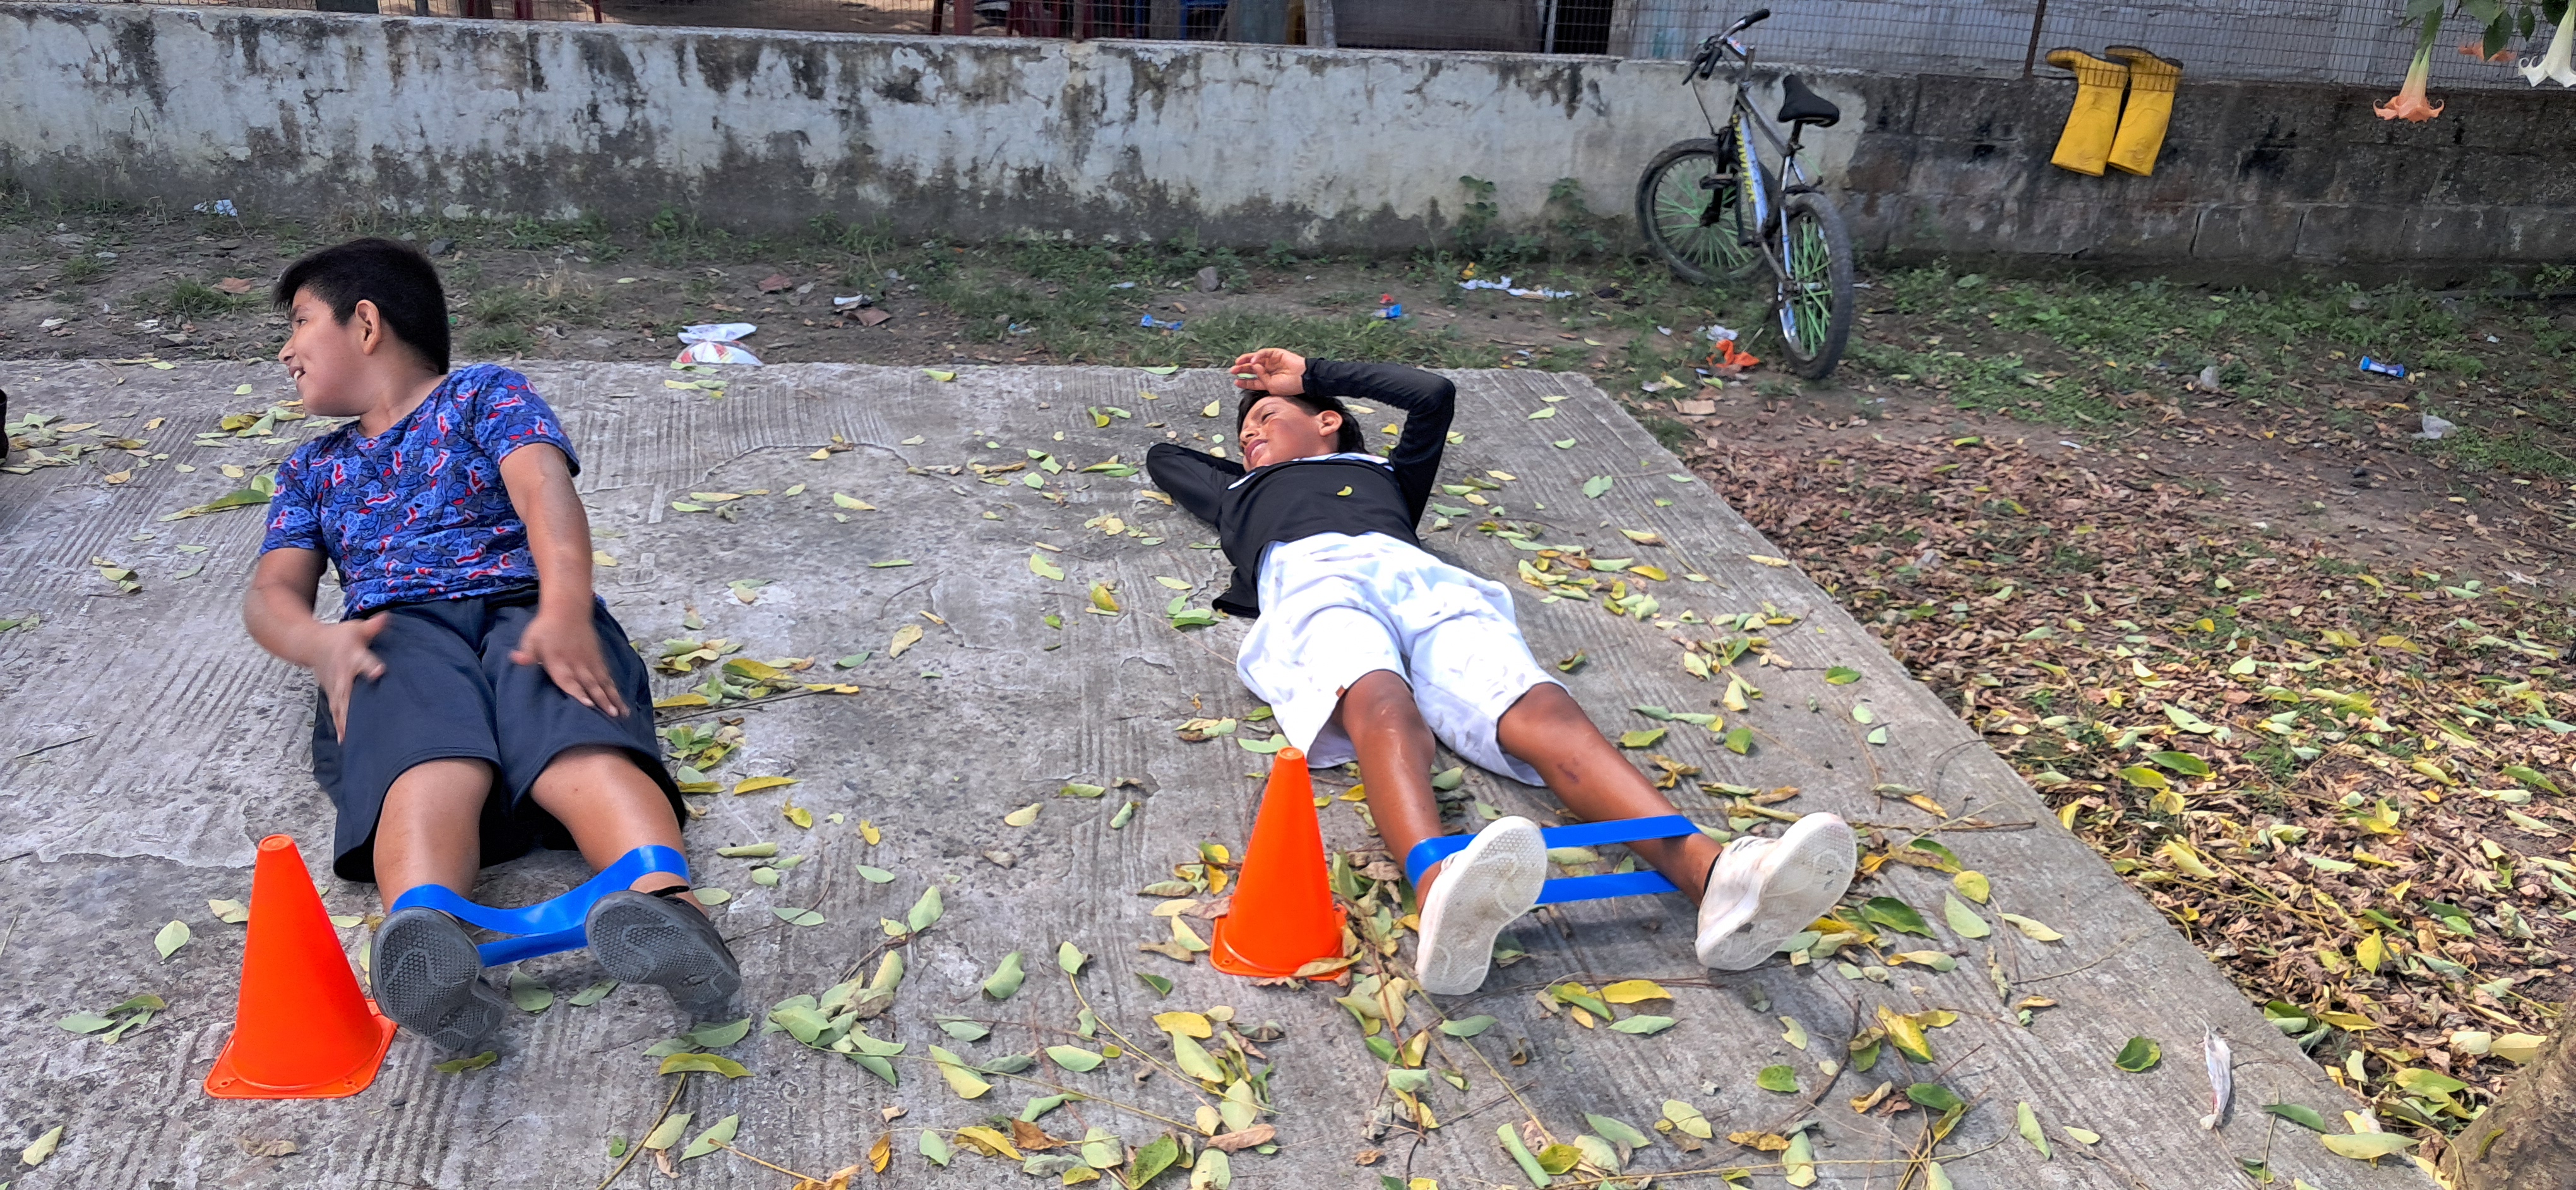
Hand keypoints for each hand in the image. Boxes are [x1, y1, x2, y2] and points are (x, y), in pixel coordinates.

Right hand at [317, 616, 389, 741]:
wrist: (310, 644)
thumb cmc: (339, 638)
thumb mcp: (355, 628)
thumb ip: (373, 626)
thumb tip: (387, 617)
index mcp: (351, 656)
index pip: (363, 661)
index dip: (370, 667)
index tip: (379, 672)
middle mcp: (342, 675)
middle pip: (349, 691)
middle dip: (355, 705)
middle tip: (362, 722)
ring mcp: (335, 688)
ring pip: (341, 707)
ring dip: (347, 723)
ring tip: (354, 740)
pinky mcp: (333, 696)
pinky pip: (337, 713)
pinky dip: (341, 727)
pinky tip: (345, 743)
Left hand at [511, 607, 628, 717]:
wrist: (568, 609)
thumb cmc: (546, 627)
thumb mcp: (532, 638)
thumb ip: (526, 652)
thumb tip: (516, 659)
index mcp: (560, 662)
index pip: (569, 680)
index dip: (578, 693)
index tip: (588, 704)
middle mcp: (578, 664)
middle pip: (591, 685)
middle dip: (602, 700)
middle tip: (612, 715)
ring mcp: (590, 662)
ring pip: (603, 683)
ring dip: (613, 698)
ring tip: (622, 713)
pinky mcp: (598, 660)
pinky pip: (608, 677)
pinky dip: (615, 689)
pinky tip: (621, 700)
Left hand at [1229, 349, 1307, 397]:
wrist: (1303, 378)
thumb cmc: (1289, 385)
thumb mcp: (1271, 386)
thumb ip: (1261, 378)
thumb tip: (1253, 367)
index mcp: (1267, 381)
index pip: (1253, 381)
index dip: (1244, 381)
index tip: (1236, 381)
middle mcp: (1268, 371)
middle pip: (1251, 369)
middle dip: (1242, 369)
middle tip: (1233, 371)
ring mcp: (1271, 362)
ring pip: (1255, 359)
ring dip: (1246, 361)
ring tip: (1238, 363)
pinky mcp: (1275, 354)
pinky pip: (1264, 353)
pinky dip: (1257, 356)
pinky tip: (1253, 361)